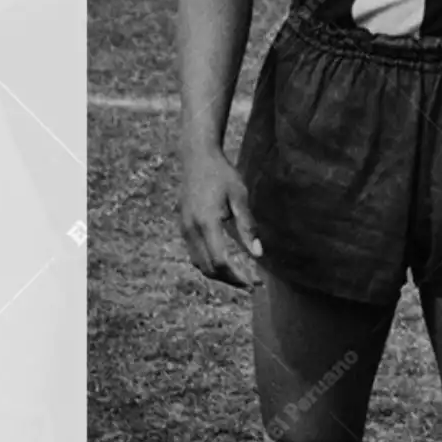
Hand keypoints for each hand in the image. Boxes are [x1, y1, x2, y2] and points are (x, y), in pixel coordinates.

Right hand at [178, 149, 263, 288]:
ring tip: (241, 277)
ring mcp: (184, 228)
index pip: (221, 261)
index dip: (238, 276)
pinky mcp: (183, 226)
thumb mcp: (240, 197)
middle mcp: (191, 229)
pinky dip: (210, 263)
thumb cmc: (222, 174)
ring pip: (199, 264)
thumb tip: (258, 254)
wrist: (197, 157)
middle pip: (209, 268)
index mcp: (206, 222)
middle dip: (230, 280)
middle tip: (252, 284)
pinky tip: (227, 262)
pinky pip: (195, 254)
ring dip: (219, 274)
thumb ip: (247, 226)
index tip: (255, 282)